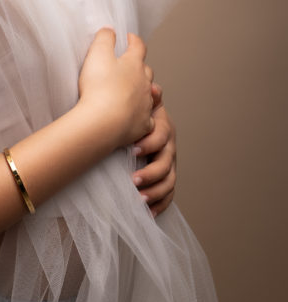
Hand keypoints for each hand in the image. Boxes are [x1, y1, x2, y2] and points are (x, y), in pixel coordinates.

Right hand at [78, 28, 154, 148]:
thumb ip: (104, 38)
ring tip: (135, 89)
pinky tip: (137, 116)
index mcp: (134, 64)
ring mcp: (145, 104)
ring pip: (150, 94)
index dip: (134, 40)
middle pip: (146, 70)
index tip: (129, 38)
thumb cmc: (99, 87)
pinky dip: (143, 115)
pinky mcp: (143, 124)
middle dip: (139, 66)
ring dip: (143, 90)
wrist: (103, 122)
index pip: (138, 47)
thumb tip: (110, 30)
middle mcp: (144, 83)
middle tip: (129, 65)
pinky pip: (148, 118)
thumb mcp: (97, 54)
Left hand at [131, 85, 175, 216]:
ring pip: (169, 181)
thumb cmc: (132, 116)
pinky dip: (160, 204)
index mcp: (162, 128)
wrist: (132, 128)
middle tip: (133, 180)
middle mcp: (168, 147)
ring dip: (155, 191)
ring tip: (138, 199)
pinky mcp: (165, 179)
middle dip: (151, 172)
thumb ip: (144, 99)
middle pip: (167, 162)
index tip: (132, 150)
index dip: (149, 143)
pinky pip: (168, 195)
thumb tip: (153, 87)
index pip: (162, 136)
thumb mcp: (137, 106)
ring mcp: (168, 164)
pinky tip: (148, 214)